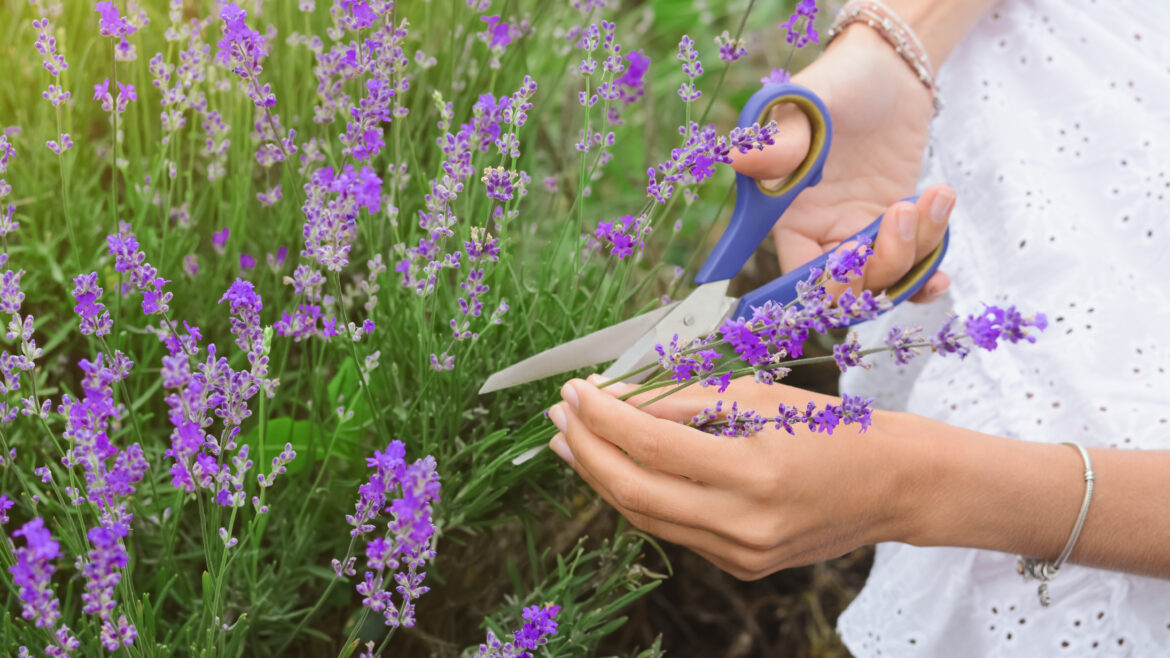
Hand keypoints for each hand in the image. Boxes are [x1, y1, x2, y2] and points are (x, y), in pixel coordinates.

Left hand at [546, 375, 917, 579]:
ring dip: (602, 476)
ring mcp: (742, 555)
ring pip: (647, 518)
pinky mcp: (741, 567)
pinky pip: (674, 530)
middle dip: (587, 450)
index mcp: (756, 472)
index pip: (653, 445)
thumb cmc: (835, 428)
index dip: (604, 417)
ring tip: (572, 440)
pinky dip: (641, 496)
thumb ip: (682, 400)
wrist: (897, 485)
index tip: (575, 390)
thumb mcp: (761, 397)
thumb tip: (613, 396)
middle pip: (636, 492)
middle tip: (559, 415)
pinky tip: (619, 467)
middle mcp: (745, 525)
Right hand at [735, 25, 952, 302]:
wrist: (890, 69)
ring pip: (887, 278)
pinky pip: (910, 270)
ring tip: (934, 195)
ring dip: (917, 250)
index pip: (798, 277)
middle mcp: (822, 233)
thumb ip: (783, 137)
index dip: (825, 284)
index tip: (854, 254)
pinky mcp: (897, 227)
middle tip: (901, 211)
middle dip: (881, 265)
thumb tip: (744, 158)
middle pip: (848, 289)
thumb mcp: (810, 104)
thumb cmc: (840, 80)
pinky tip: (941, 272)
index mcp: (789, 216)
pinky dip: (926, 275)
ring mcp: (862, 233)